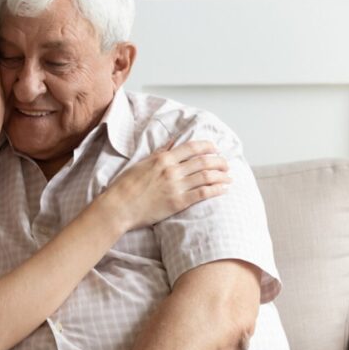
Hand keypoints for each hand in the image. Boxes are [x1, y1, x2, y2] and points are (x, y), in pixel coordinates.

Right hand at [100, 140, 229, 230]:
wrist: (118, 207)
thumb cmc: (126, 186)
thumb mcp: (141, 164)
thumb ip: (159, 153)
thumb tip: (172, 142)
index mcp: (163, 159)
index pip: (192, 148)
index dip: (207, 146)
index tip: (215, 148)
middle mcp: (172, 170)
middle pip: (203, 161)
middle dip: (219, 161)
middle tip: (226, 163)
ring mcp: (176, 186)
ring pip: (206, 176)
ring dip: (221, 175)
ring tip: (229, 176)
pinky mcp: (178, 202)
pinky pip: (203, 193)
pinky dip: (216, 189)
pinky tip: (224, 189)